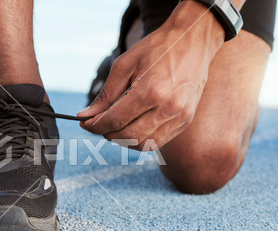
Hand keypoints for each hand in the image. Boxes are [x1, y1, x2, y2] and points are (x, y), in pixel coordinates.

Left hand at [78, 1, 223, 149]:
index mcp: (151, 91)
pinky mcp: (186, 120)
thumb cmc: (156, 49)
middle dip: (107, 134)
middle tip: (98, 125)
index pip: (115, 120)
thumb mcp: (124, 65)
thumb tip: (86, 115)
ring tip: (115, 127)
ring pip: (144, 144)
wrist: (193, 40)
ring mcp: (180, 116)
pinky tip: (132, 129)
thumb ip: (106, 94)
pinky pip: (159, 141)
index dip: (95, 126)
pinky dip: (141, 140)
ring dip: (123, 141)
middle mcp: (168, 108)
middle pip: (128, 136)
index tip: (85, 123)